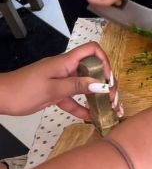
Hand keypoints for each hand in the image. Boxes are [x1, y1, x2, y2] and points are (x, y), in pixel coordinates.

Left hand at [0, 42, 119, 118]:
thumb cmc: (22, 90)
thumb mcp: (51, 89)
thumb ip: (77, 86)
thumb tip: (102, 85)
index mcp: (65, 62)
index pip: (92, 50)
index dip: (104, 61)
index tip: (108, 79)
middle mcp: (66, 69)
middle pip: (92, 70)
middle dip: (105, 84)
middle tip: (113, 99)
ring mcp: (60, 81)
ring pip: (84, 86)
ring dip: (96, 97)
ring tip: (109, 109)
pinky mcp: (55, 93)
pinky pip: (72, 99)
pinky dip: (81, 107)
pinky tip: (90, 118)